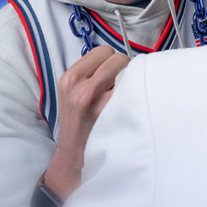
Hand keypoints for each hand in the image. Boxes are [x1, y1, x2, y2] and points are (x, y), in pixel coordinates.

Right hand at [43, 46, 130, 199]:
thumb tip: (118, 59)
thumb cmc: (79, 122)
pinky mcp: (114, 115)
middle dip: (123, 68)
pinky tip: (129, 108)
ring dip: (131, 81)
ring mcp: (99, 102)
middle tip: (120, 85)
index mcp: (70, 79)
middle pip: (118, 58)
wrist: (75, 155)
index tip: (111, 73)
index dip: (110, 60)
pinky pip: (136, 92)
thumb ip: (90, 74)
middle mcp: (82, 88)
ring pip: (131, 73)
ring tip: (122, 97)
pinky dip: (137, 96)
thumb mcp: (72, 93)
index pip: (103, 51)